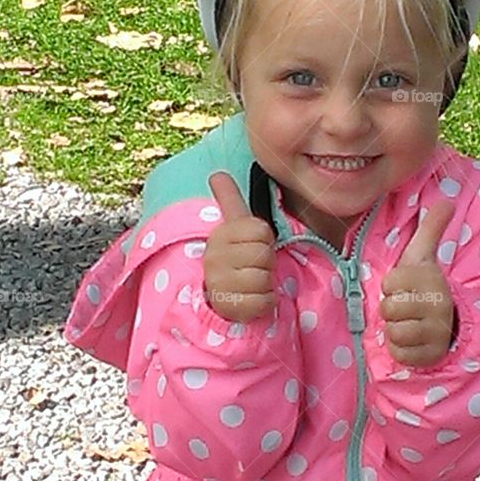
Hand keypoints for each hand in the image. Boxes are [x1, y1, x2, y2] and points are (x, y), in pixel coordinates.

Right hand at [202, 172, 276, 323]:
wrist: (220, 298)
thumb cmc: (236, 259)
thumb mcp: (234, 229)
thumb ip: (229, 201)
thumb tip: (217, 173)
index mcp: (219, 235)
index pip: (260, 230)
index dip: (264, 240)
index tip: (252, 246)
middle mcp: (214, 258)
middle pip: (264, 254)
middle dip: (266, 263)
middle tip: (253, 267)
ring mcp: (219, 283)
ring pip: (264, 279)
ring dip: (265, 284)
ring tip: (251, 284)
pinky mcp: (228, 307)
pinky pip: (264, 301)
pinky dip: (265, 302)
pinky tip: (252, 299)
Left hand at [380, 200, 455, 366]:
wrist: (448, 323)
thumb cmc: (425, 286)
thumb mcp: (423, 256)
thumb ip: (430, 229)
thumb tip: (447, 201)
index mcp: (430, 279)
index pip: (388, 284)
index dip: (390, 286)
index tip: (404, 287)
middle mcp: (437, 305)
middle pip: (389, 309)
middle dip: (391, 310)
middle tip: (405, 307)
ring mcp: (436, 331)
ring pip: (395, 332)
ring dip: (395, 330)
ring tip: (408, 323)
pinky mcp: (432, 354)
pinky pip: (400, 353)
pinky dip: (400, 350)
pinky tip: (411, 341)